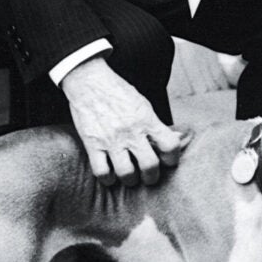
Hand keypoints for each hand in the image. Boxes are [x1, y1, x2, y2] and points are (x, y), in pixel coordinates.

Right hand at [60, 57, 184, 186]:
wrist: (89, 81)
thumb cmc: (117, 91)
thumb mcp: (142, 104)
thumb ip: (154, 124)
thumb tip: (171, 140)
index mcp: (146, 119)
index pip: (170, 146)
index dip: (172, 158)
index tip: (167, 161)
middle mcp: (131, 131)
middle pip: (150, 166)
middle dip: (152, 177)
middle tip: (149, 176)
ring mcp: (111, 139)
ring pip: (127, 174)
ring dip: (131, 180)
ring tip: (130, 177)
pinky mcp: (92, 144)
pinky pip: (102, 172)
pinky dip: (108, 179)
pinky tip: (111, 175)